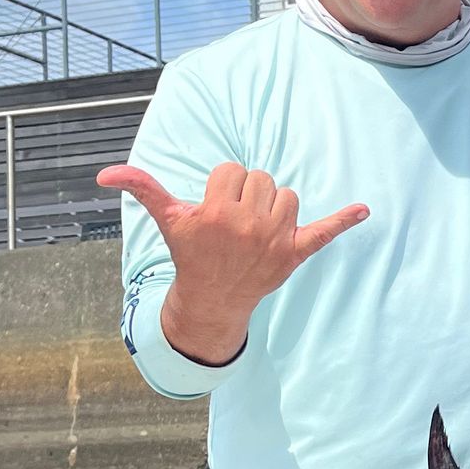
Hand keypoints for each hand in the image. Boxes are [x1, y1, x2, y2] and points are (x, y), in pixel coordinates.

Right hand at [97, 160, 367, 362]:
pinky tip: (365, 209)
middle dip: (248, 194)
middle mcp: (248, 225)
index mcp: (217, 213)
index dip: (222, 186)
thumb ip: (142, 188)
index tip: (214, 211)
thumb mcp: (167, 219)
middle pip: (262, 179)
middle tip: (234, 223)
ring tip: (256, 229)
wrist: (213, 297)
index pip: (232, 170)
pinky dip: (345, 220)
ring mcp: (275, 240)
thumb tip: (104, 173)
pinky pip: (325, 232)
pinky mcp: (296, 253)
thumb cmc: (191, 252)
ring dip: (274, 206)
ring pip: (288, 195)